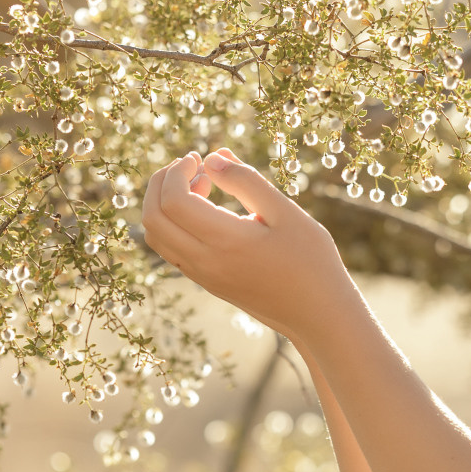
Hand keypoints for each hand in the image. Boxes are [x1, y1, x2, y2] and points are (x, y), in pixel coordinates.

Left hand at [141, 147, 354, 341]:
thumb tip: (212, 158)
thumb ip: (247, 181)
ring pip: (155, 235)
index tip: (199, 157)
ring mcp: (202, 276)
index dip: (177, 172)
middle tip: (192, 165)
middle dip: (162, 182)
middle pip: (153, 218)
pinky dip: (172, 222)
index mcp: (226, 242)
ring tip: (200, 185)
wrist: (317, 314)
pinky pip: (170, 249)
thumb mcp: (286, 212)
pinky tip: (204, 209)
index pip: (173, 201)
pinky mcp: (206, 282)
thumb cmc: (310, 260)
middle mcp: (205, 262)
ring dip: (163, 202)